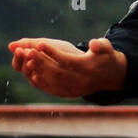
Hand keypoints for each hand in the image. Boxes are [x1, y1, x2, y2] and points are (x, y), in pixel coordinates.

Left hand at [8, 37, 126, 98]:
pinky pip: (53, 90)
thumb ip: (101, 45)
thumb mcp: (107, 48)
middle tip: (28, 50)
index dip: (52, 52)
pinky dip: (42, 83)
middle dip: (41, 61)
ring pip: (53, 81)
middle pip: (57, 71)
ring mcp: (75, 89)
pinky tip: (32, 75)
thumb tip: (93, 44)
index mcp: (89, 68)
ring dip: (38, 71)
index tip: (39, 43)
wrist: (110, 76)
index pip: (67, 60)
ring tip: (27, 60)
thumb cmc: (105, 57)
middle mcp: (81, 81)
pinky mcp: (70, 94)